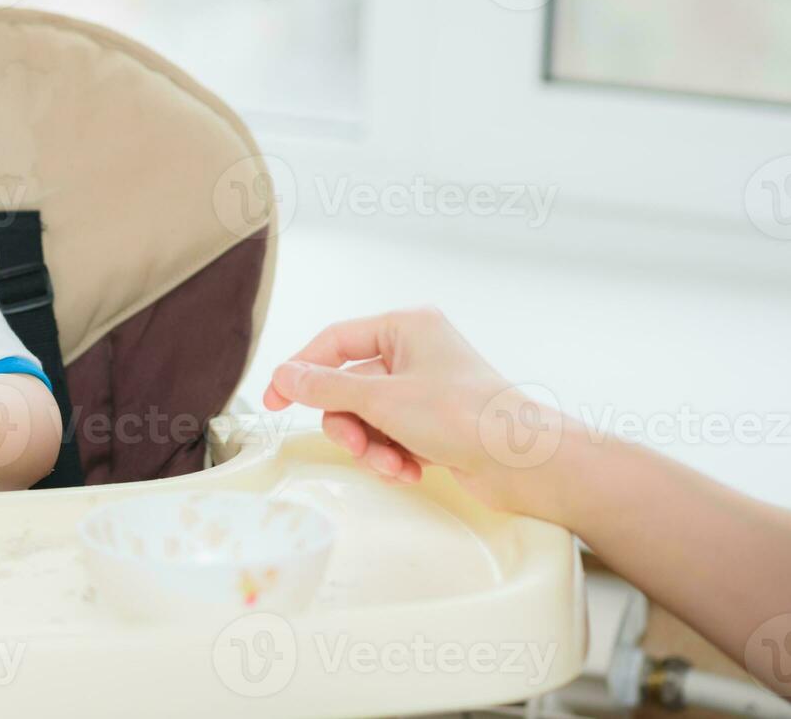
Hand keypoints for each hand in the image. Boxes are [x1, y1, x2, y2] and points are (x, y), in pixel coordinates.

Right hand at [262, 306, 573, 518]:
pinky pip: (390, 435)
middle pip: (348, 386)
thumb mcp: (382, 399)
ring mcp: (425, 389)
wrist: (525, 463)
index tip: (273, 400)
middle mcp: (415, 352)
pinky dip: (392, 455)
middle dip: (348, 423)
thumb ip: (326, 387)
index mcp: (405, 327)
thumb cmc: (466, 416)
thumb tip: (284, 375)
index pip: (334, 342)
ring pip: (367, 416)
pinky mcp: (434, 422)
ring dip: (370, 445)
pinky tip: (410, 471)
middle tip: (353, 445)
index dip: (299, 371)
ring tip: (392, 464)